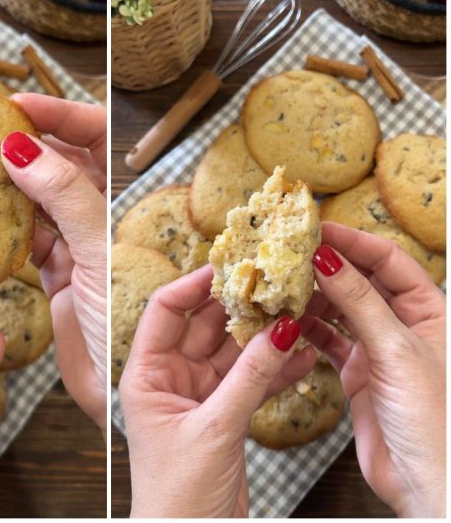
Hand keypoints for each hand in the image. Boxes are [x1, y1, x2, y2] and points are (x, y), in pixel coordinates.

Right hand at [0, 93, 106, 432]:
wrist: (118, 392)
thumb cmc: (125, 324)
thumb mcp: (97, 253)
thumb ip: (64, 199)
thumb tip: (22, 149)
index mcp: (119, 204)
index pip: (93, 140)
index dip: (60, 115)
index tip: (18, 103)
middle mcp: (96, 220)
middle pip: (61, 165)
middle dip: (27, 143)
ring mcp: (74, 248)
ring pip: (36, 201)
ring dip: (9, 183)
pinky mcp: (53, 277)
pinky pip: (23, 240)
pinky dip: (1, 228)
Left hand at [121, 265, 315, 516]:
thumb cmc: (176, 493)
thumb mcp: (215, 428)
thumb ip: (249, 378)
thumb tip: (279, 329)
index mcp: (145, 374)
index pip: (166, 310)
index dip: (195, 284)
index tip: (231, 265)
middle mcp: (168, 379)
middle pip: (204, 326)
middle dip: (240, 305)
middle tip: (276, 283)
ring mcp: (197, 397)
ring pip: (233, 353)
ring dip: (264, 336)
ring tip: (300, 312)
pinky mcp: (223, 417)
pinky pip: (250, 382)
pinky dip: (275, 369)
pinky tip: (305, 355)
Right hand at [301, 223, 445, 516]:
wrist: (427, 484)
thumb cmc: (433, 420)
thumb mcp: (394, 350)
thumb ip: (358, 301)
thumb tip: (326, 257)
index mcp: (431, 312)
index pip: (388, 260)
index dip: (352, 242)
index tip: (314, 230)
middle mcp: (405, 326)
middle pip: (360, 281)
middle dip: (325, 266)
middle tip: (286, 253)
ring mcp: (380, 350)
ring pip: (339, 310)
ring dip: (310, 297)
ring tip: (279, 285)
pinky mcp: (358, 375)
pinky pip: (327, 341)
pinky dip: (305, 330)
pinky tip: (284, 322)